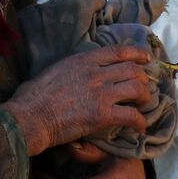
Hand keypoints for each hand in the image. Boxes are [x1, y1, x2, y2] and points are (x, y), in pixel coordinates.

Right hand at [0, 45, 155, 155]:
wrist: (31, 115)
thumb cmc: (33, 95)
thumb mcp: (55, 70)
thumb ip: (71, 68)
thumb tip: (72, 74)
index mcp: (83, 60)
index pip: (117, 51)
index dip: (136, 54)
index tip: (146, 58)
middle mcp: (96, 73)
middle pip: (133, 70)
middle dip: (143, 79)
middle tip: (143, 89)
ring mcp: (101, 93)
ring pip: (137, 89)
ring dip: (144, 98)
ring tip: (142, 106)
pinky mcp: (102, 114)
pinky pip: (131, 115)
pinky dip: (139, 122)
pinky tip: (139, 127)